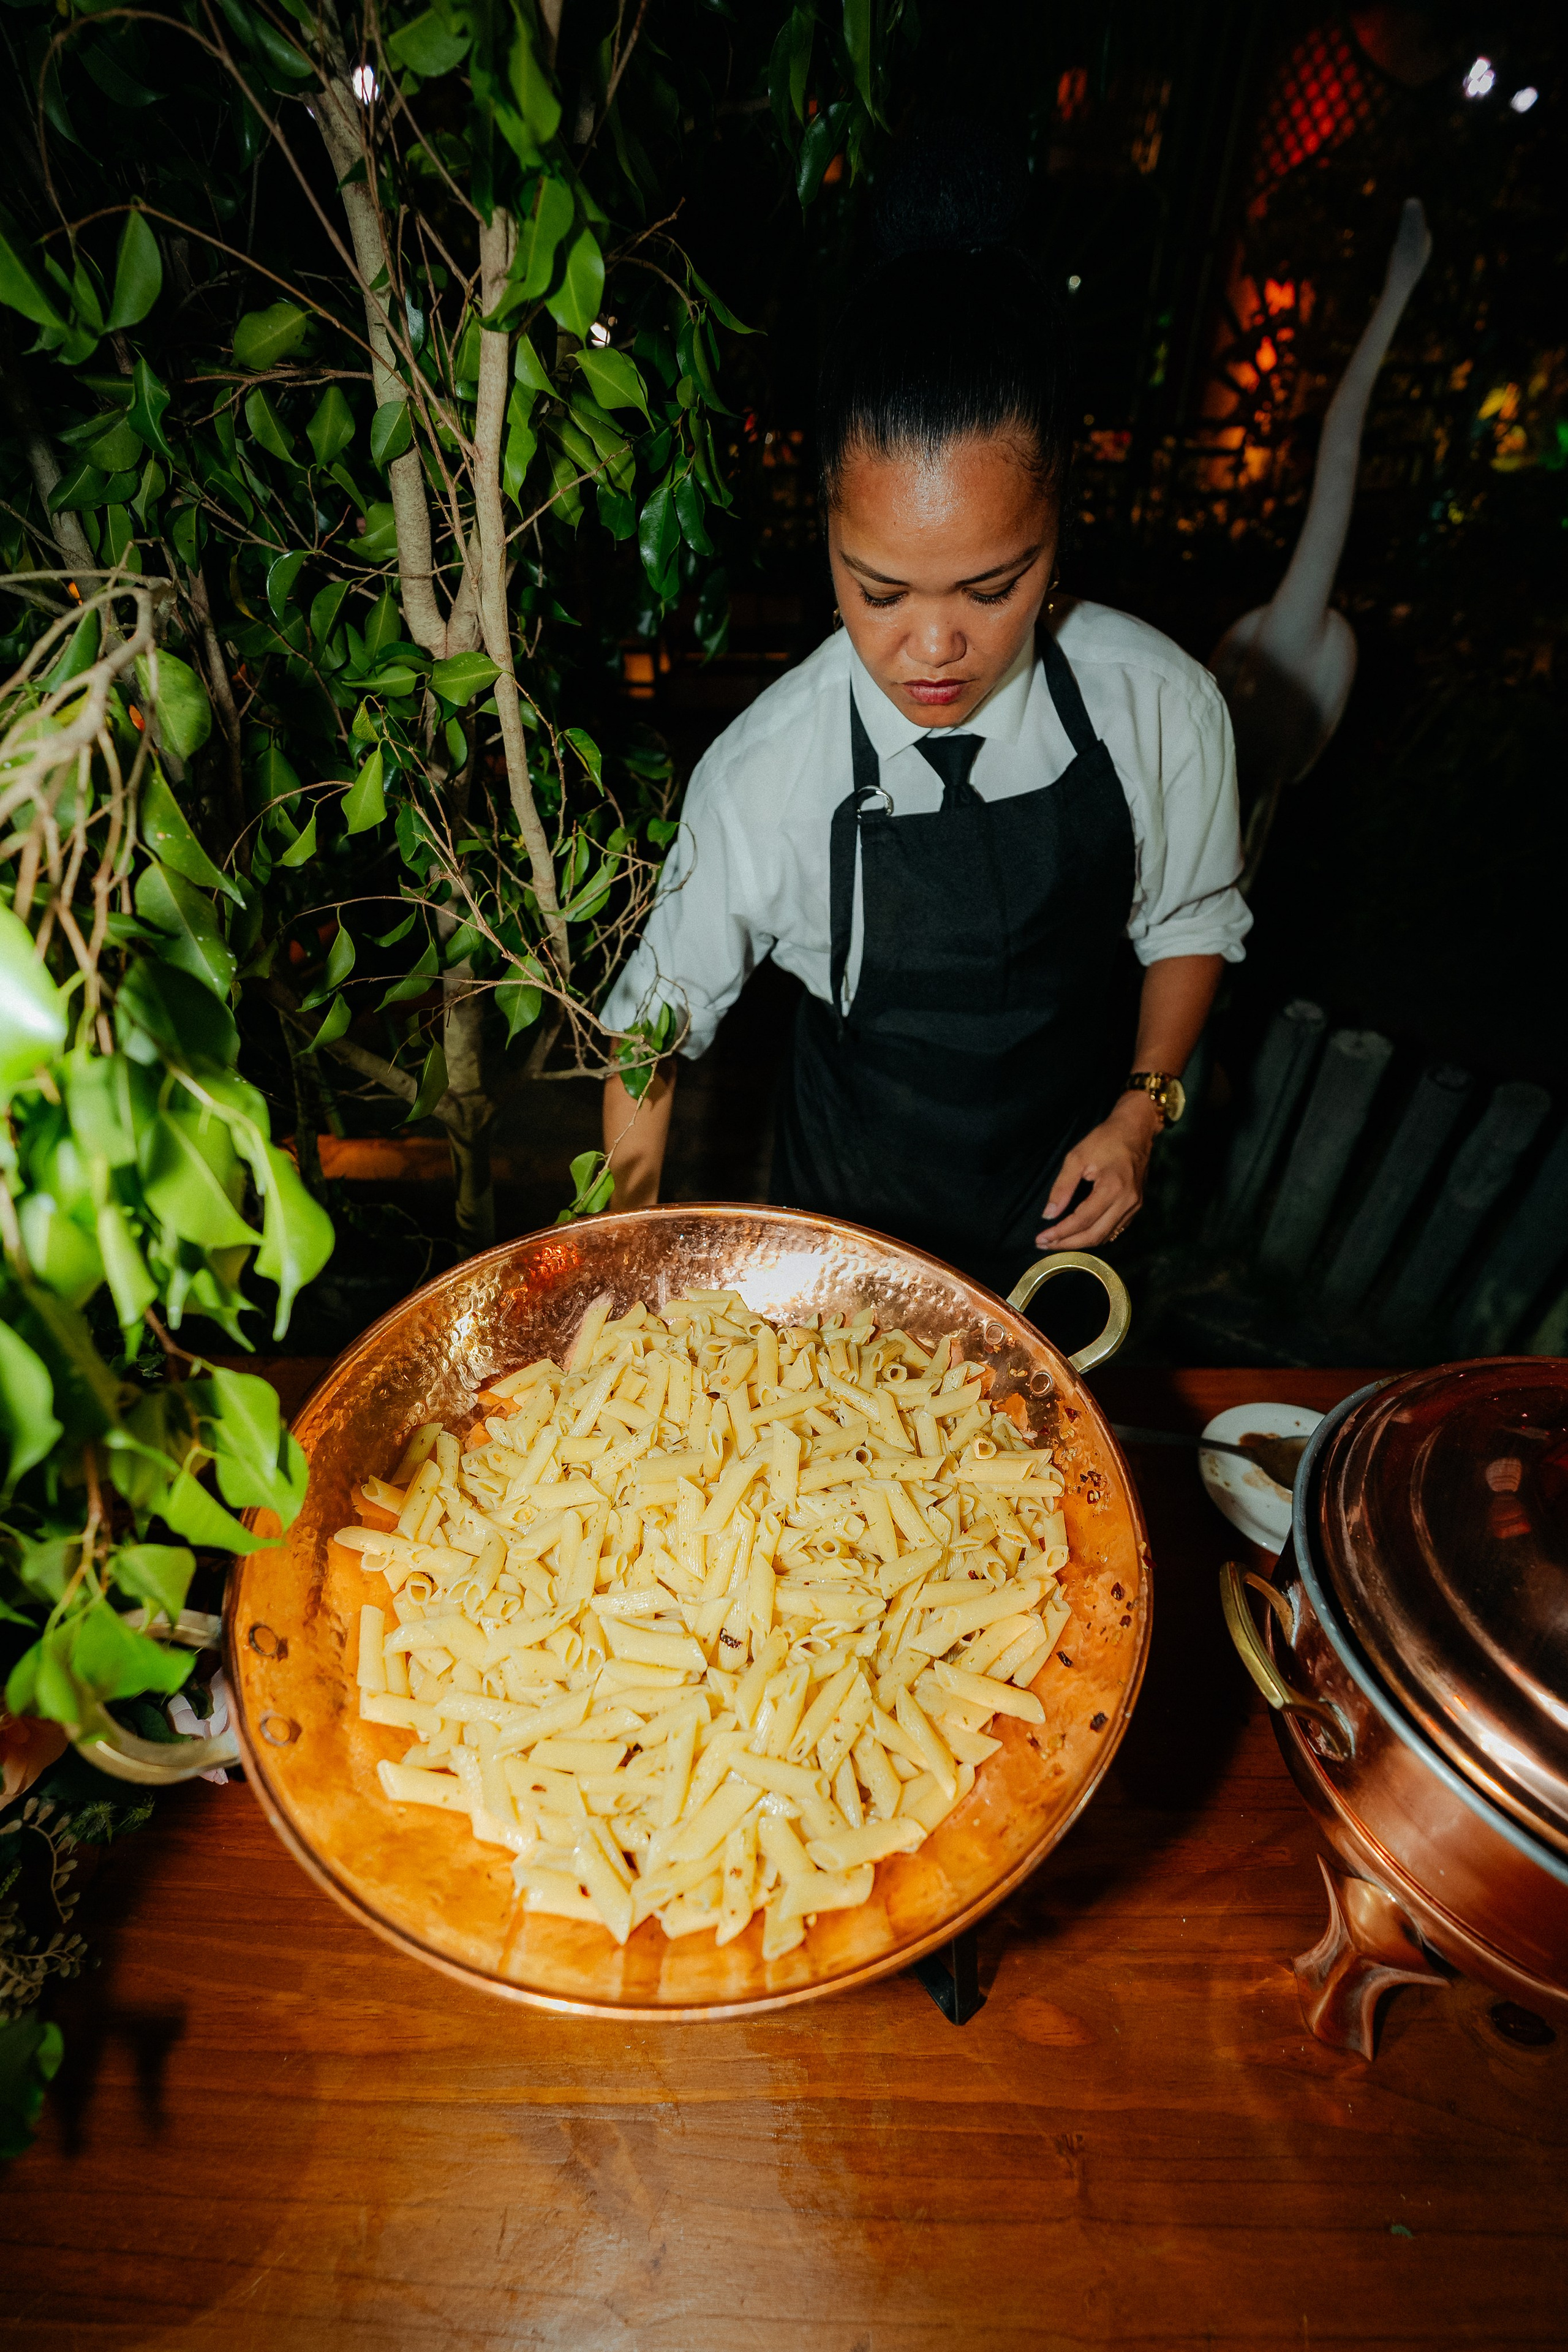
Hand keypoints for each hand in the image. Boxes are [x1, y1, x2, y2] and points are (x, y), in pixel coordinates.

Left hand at [1035, 1091, 1159, 1251]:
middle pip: (1095, 1235)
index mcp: (1112, 1188)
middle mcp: (1127, 1202)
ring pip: (1105, 1236)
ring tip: (1057, 1242)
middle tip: (1045, 1244)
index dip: (1060, 1233)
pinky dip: (1095, 1235)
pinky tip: (1079, 1234)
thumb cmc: (1105, 1139)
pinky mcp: (1136, 1206)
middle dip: (1068, 1244)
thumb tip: (1049, 1214)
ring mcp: (1134, 1206)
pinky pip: (1114, 1230)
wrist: (1135, 1130)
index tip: (1041, 1239)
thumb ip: (1062, 1187)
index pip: (1082, 1220)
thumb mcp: (1076, 1157)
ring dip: (1080, 1243)